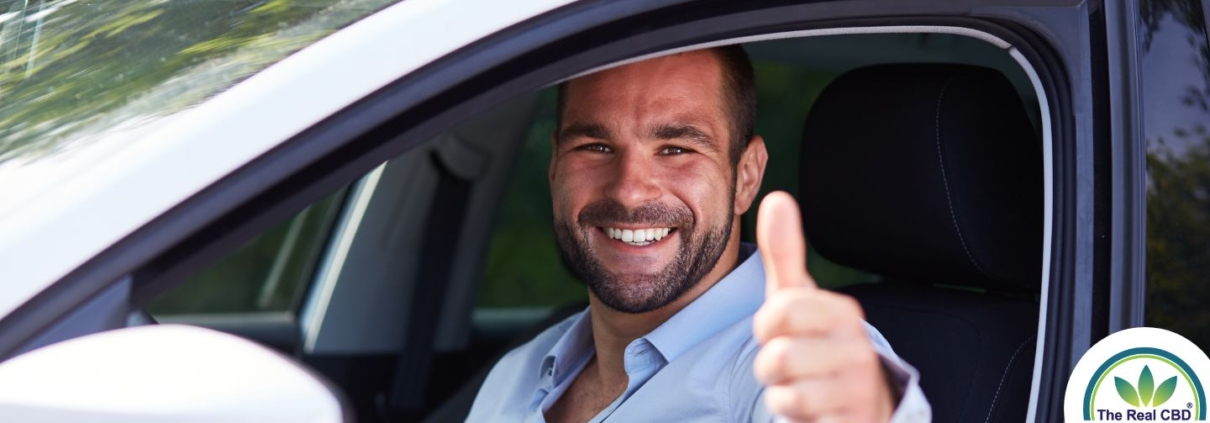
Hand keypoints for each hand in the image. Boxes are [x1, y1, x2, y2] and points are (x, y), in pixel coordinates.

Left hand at [752, 192, 894, 422]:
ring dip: (782, 393)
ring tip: (801, 386)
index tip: (782, 330)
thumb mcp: (799, 299)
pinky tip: (811, 409)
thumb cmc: (817, 344)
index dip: (768, 326)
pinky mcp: (852, 421)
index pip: (780, 311)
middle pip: (779, 357)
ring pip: (786, 393)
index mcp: (843, 312)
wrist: (858, 402)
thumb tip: (778, 198)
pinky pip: (798, 418)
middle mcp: (857, 349)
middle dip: (771, 365)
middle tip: (789, 364)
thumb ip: (785, 253)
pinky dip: (793, 416)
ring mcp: (858, 389)